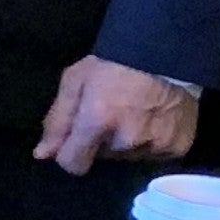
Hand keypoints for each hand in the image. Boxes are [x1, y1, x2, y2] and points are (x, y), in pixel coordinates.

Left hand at [35, 55, 197, 174]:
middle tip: (109, 114)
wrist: (167, 55)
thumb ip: (57, 120)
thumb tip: (42, 154)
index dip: (69, 154)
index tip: (75, 141)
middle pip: (101, 157)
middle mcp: (127, 140)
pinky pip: (153, 156)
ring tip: (132, 115)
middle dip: (99, 141)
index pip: (74, 164)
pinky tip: (152, 121)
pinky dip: (149, 143)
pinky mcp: (177, 148)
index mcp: (98, 121)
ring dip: (124, 142)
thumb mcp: (75, 81)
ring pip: (127, 157)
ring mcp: (155, 146)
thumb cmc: (114, 65)